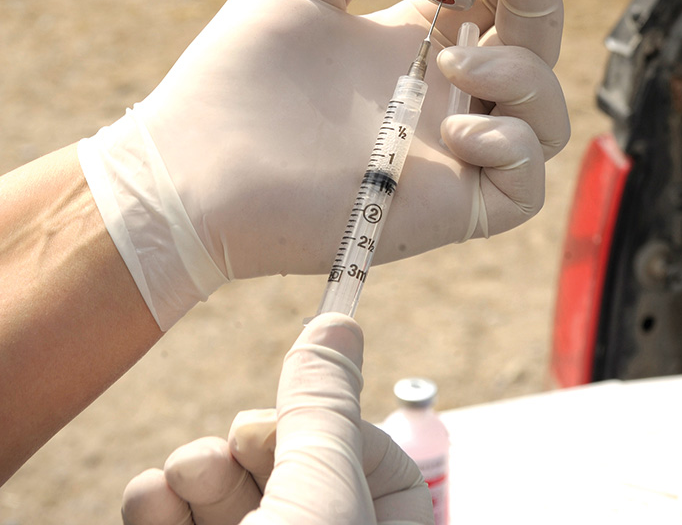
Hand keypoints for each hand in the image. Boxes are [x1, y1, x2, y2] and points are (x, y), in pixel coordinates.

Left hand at [79, 0, 571, 327]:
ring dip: (520, 69)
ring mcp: (452, 151)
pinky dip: (512, 144)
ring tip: (449, 59)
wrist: (191, 167)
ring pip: (546, 109)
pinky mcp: (450, 208)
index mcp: (418, 39)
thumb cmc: (234, 77)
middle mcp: (446, 92)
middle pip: (536, 36)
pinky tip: (457, 129)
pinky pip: (526, 185)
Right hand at [121, 314, 433, 524]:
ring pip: (228, 492)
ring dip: (195, 468)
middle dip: (248, 443)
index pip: (383, 464)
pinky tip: (149, 497)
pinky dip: (158, 504)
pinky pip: (176, 520)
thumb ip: (324, 406)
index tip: (294, 401)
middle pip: (292, 469)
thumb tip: (339, 324)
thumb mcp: (321, 489)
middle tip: (228, 445)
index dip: (335, 425)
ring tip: (185, 472)